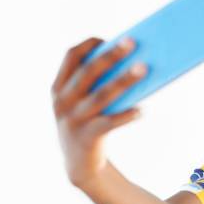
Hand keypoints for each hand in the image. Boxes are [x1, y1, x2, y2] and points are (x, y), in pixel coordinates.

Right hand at [51, 37, 146, 188]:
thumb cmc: (88, 123)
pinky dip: (126, 115)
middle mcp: (62, 102)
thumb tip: (134, 61)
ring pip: (101, 95)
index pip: (70, 56)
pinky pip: (109, 122)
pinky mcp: (87, 137)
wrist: (79, 165)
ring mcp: (73, 120)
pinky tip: (141, 110)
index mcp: (59, 87)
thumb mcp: (83, 102)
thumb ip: (97, 84)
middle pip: (88, 72)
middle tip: (133, 42)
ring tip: (144, 69)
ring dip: (124, 80)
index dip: (89, 45)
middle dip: (111, 55)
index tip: (109, 38)